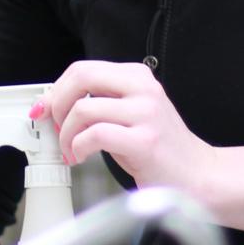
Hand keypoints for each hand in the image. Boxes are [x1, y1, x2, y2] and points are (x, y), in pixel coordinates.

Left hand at [46, 60, 218, 194]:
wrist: (198, 175)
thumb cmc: (161, 148)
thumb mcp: (130, 114)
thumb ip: (100, 103)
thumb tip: (56, 104)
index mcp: (138, 77)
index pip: (83, 69)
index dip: (57, 89)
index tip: (45, 107)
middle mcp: (144, 89)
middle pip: (81, 78)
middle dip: (57, 104)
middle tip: (55, 126)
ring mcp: (145, 114)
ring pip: (83, 110)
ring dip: (66, 134)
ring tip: (71, 149)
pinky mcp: (144, 141)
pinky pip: (95, 135)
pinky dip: (78, 147)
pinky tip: (81, 157)